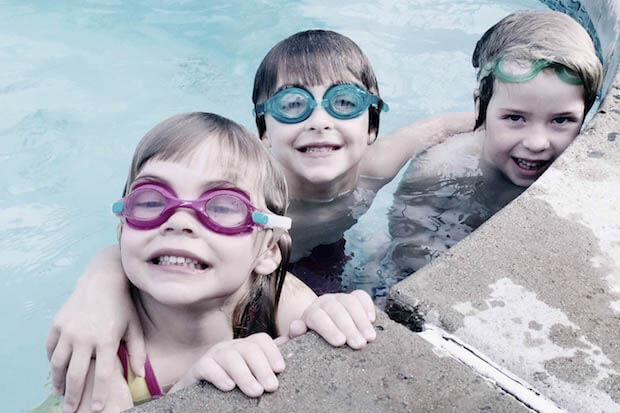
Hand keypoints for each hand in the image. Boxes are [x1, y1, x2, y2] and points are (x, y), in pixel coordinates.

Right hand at [45, 246, 145, 412]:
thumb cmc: (122, 305)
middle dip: (73, 396)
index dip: (100, 393)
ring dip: (58, 381)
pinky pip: (51, 348)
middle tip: (71, 410)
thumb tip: (139, 374)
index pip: (103, 374)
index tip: (98, 408)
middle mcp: (85, 336)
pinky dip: (52, 361)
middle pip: (76, 374)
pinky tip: (56, 369)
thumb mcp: (134, 326)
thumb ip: (138, 351)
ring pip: (58, 364)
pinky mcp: (58, 323)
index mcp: (106, 339)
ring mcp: (69, 329)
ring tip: (61, 393)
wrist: (103, 279)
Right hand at [170, 333, 284, 396]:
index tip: (280, 369)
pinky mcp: (198, 368)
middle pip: (248, 348)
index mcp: (245, 346)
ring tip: (256, 392)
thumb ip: (269, 358)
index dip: (272, 352)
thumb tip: (292, 337)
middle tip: (272, 387)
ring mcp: (213, 356)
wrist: (200, 395)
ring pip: (230, 357)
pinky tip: (229, 387)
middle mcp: (230, 347)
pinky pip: (208, 367)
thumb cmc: (232, 383)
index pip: (261, 340)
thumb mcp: (252, 371)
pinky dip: (219, 376)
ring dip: (245, 375)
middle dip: (262, 367)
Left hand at [289, 289, 375, 348]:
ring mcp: (340, 298)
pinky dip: (367, 306)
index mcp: (310, 313)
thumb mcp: (301, 340)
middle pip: (336, 310)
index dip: (328, 328)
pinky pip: (361, 296)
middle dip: (349, 327)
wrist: (322, 324)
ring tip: (370, 338)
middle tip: (359, 344)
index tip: (340, 342)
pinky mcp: (354, 297)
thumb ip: (293, 339)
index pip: (317, 317)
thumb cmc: (312, 338)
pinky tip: (372, 319)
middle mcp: (325, 302)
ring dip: (361, 320)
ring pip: (350, 303)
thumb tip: (284, 340)